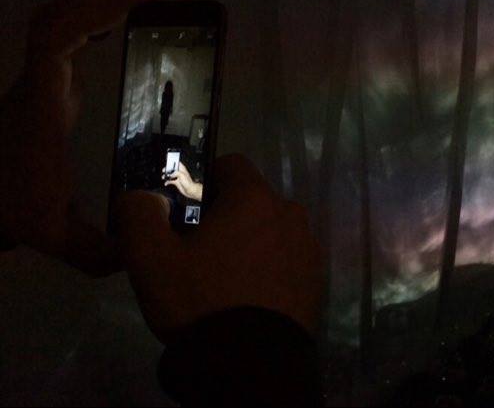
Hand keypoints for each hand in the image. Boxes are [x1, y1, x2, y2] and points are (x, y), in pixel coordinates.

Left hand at [0, 0, 160, 274]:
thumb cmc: (15, 211)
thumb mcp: (58, 238)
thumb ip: (103, 250)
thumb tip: (146, 246)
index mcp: (44, 108)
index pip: (55, 42)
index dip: (95, 11)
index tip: (140, 5)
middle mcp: (37, 87)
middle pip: (56, 18)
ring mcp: (38, 86)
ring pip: (55, 25)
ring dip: (95, 7)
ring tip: (143, 6)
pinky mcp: (44, 92)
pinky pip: (62, 43)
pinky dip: (90, 26)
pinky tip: (118, 30)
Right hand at [117, 154, 324, 342]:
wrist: (249, 365)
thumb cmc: (200, 301)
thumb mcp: (150, 259)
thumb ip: (139, 214)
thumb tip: (141, 196)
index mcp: (254, 199)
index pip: (230, 165)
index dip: (203, 182)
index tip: (185, 212)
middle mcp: (290, 214)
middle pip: (252, 200)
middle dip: (226, 216)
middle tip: (197, 252)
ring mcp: (308, 248)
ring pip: (271, 230)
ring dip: (250, 242)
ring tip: (223, 279)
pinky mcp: (316, 279)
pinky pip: (287, 258)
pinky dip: (269, 267)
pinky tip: (248, 296)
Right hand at [163, 161, 202, 200]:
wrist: (189, 190)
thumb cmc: (188, 182)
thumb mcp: (182, 175)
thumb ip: (175, 173)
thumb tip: (170, 174)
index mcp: (182, 169)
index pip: (177, 163)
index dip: (173, 162)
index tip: (168, 162)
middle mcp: (179, 172)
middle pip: (172, 169)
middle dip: (167, 170)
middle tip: (164, 171)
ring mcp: (177, 177)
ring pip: (170, 175)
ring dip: (166, 176)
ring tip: (163, 177)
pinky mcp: (176, 182)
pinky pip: (170, 181)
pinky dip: (167, 182)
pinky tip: (166, 183)